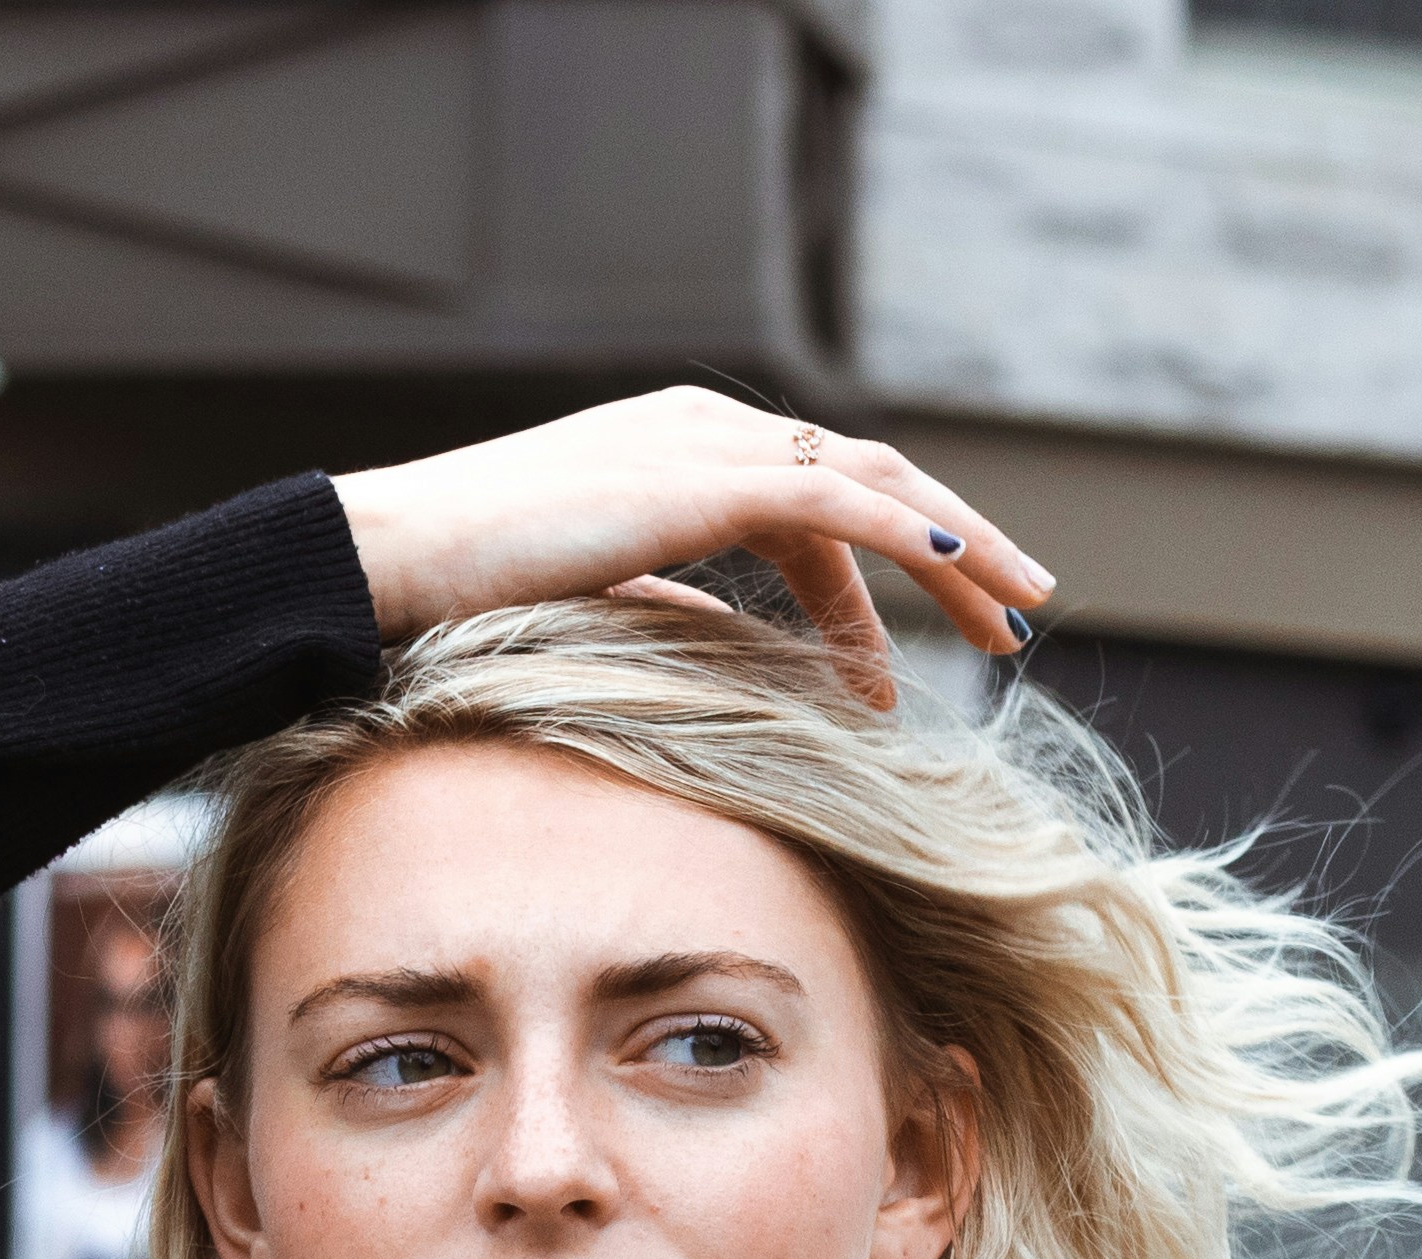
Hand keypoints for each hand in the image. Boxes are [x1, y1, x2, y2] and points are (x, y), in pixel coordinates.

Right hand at [338, 393, 1053, 708]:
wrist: (399, 555)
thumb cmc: (468, 585)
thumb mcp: (598, 596)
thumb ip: (673, 606)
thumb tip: (735, 648)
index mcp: (684, 450)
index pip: (818, 510)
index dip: (882, 582)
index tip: (911, 668)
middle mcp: (709, 429)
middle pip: (868, 483)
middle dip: (955, 548)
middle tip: (1021, 614)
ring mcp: (708, 443)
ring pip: (873, 483)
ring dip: (958, 544)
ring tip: (1020, 608)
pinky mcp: (704, 476)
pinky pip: (834, 502)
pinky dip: (905, 531)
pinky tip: (957, 568)